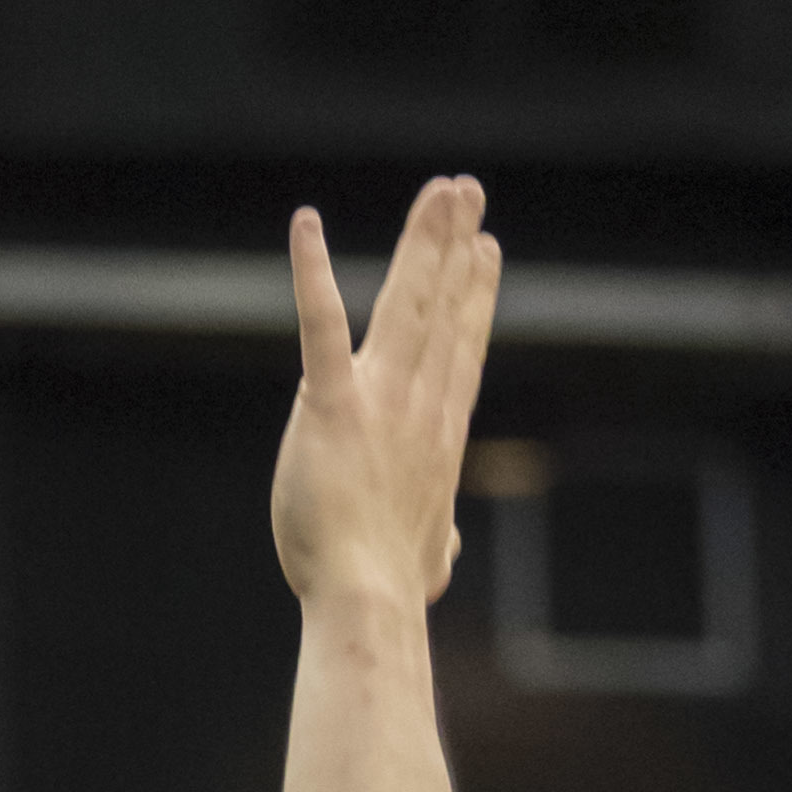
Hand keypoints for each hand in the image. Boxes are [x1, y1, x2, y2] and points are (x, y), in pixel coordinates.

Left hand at [270, 175, 500, 616]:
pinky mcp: (332, 405)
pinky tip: (306, 224)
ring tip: (440, 192)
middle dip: (455, 246)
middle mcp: (419, 405)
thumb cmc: (392, 588)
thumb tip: (444, 551)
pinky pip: (321, 325)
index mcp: (438, 435)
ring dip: (423, 241)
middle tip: (467, 192)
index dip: (474, 295)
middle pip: (442, 310)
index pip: (462, 349)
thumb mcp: (428, 561)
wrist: (368, 599)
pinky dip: (313, 272)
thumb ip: (435, 541)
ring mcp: (380, 401)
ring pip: (405, 303)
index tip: (486, 250)